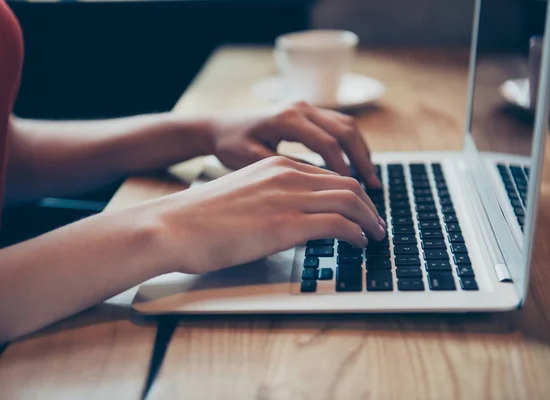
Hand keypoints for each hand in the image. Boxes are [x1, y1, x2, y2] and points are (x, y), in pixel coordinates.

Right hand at [141, 156, 386, 274]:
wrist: (173, 226)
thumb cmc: (199, 218)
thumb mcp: (241, 196)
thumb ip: (269, 198)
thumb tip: (287, 217)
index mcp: (276, 166)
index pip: (327, 175)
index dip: (350, 193)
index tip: (359, 209)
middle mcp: (287, 175)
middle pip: (346, 183)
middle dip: (368, 205)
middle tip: (376, 223)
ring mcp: (288, 197)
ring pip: (349, 200)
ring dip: (369, 219)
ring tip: (375, 235)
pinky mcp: (286, 223)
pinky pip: (338, 223)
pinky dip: (357, 233)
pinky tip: (359, 244)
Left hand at [208, 101, 380, 187]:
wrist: (217, 125)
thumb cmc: (229, 144)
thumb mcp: (250, 159)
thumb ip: (283, 169)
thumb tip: (317, 185)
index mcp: (287, 118)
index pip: (328, 144)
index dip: (344, 170)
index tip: (354, 194)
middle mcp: (301, 108)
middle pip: (345, 131)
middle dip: (362, 161)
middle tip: (373, 189)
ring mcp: (306, 107)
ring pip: (347, 126)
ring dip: (361, 152)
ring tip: (371, 180)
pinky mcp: (307, 112)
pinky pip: (339, 125)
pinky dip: (352, 145)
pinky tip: (356, 165)